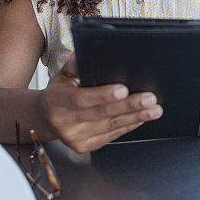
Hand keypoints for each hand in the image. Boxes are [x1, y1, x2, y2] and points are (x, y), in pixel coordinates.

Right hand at [39, 53, 162, 152]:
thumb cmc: (58, 94)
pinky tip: (142, 118)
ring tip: (154, 110)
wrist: (45, 119)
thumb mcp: (62, 76)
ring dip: (136, 117)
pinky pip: (113, 135)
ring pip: (111, 126)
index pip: (82, 100)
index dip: (103, 95)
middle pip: (102, 114)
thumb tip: (85, 53)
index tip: (123, 89)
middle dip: (129, 106)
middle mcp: (66, 123)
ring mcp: (77, 137)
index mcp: (58, 102)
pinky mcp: (87, 146)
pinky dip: (129, 125)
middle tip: (150, 98)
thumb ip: (74, 65)